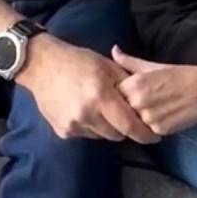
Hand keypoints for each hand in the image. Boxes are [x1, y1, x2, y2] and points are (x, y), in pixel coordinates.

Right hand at [16, 34, 158, 143]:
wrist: (41, 66)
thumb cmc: (78, 61)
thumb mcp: (107, 66)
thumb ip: (128, 84)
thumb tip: (146, 102)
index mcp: (101, 96)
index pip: (129, 125)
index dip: (145, 133)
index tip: (155, 136)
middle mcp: (87, 115)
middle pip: (117, 134)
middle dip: (125, 127)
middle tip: (126, 115)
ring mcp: (73, 125)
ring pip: (102, 135)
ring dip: (108, 127)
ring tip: (103, 109)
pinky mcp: (63, 131)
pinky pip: (86, 134)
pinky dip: (91, 126)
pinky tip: (86, 110)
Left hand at [112, 47, 196, 134]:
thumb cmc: (181, 74)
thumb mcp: (153, 66)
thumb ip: (130, 62)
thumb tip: (113, 50)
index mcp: (134, 84)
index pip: (115, 94)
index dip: (123, 94)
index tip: (133, 92)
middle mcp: (138, 102)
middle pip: (123, 110)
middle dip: (131, 107)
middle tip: (149, 101)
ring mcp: (149, 118)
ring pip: (135, 123)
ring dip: (142, 118)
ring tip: (158, 108)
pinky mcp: (160, 130)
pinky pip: (149, 131)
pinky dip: (154, 126)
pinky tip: (166, 116)